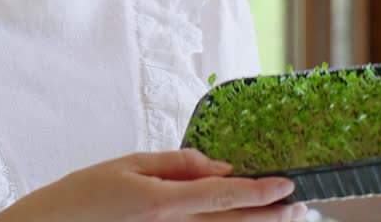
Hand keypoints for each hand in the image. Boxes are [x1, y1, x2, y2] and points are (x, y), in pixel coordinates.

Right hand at [0, 148, 309, 221]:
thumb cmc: (82, 195)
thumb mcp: (127, 164)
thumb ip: (175, 164)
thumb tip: (217, 165)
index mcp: (164, 203)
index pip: (226, 195)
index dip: (262, 191)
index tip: (288, 183)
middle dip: (272, 216)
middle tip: (299, 206)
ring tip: (283, 219)